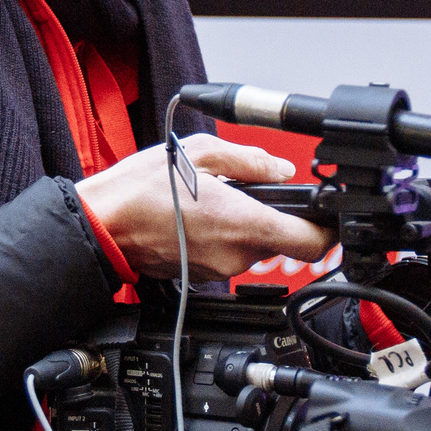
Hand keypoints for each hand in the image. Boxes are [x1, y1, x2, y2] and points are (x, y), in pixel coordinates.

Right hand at [78, 135, 333, 281]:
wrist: (102, 226)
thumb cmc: (140, 192)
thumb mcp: (201, 154)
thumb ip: (250, 160)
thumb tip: (281, 168)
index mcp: (245, 224)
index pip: (314, 243)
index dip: (328, 231)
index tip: (326, 217)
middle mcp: (238, 255)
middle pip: (283, 242)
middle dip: (276, 217)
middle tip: (253, 192)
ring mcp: (220, 270)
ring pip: (256, 248)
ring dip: (247, 225)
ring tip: (218, 201)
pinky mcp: (204, 276)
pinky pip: (230, 255)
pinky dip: (225, 237)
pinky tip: (200, 218)